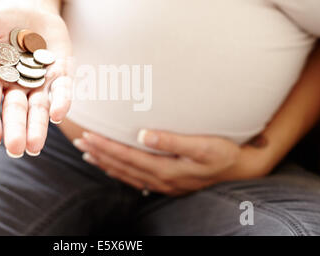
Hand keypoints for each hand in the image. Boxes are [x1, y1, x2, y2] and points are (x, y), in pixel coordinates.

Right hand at [0, 2, 72, 156]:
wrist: (31, 7)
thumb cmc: (1, 19)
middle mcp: (17, 84)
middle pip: (16, 109)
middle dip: (16, 129)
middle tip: (16, 150)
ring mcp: (40, 80)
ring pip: (39, 107)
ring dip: (38, 126)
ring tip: (35, 147)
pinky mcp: (61, 73)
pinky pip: (62, 90)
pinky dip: (61, 101)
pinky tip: (58, 115)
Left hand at [73, 130, 268, 195]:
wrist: (240, 170)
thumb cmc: (223, 153)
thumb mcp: (203, 145)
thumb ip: (172, 141)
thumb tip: (143, 135)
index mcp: (166, 169)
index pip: (127, 157)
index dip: (106, 146)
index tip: (88, 136)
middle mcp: (160, 179)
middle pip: (121, 166)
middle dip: (99, 153)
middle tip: (80, 142)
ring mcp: (163, 184)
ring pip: (125, 174)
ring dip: (105, 163)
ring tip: (87, 154)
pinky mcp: (167, 183)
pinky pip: (135, 179)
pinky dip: (118, 172)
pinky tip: (110, 167)